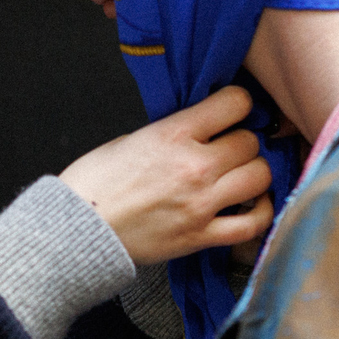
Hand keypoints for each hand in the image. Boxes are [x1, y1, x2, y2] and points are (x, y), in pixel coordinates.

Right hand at [60, 86, 275, 265]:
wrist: (78, 229)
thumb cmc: (95, 184)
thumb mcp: (132, 139)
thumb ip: (173, 132)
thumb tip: (202, 129)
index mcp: (173, 134)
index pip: (235, 103)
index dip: (239, 104)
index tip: (233, 111)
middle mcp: (194, 166)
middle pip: (250, 142)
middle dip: (242, 142)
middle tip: (231, 148)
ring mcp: (201, 203)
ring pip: (260, 177)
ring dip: (254, 173)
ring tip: (241, 175)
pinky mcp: (201, 236)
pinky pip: (253, 224)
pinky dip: (260, 212)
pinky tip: (252, 205)